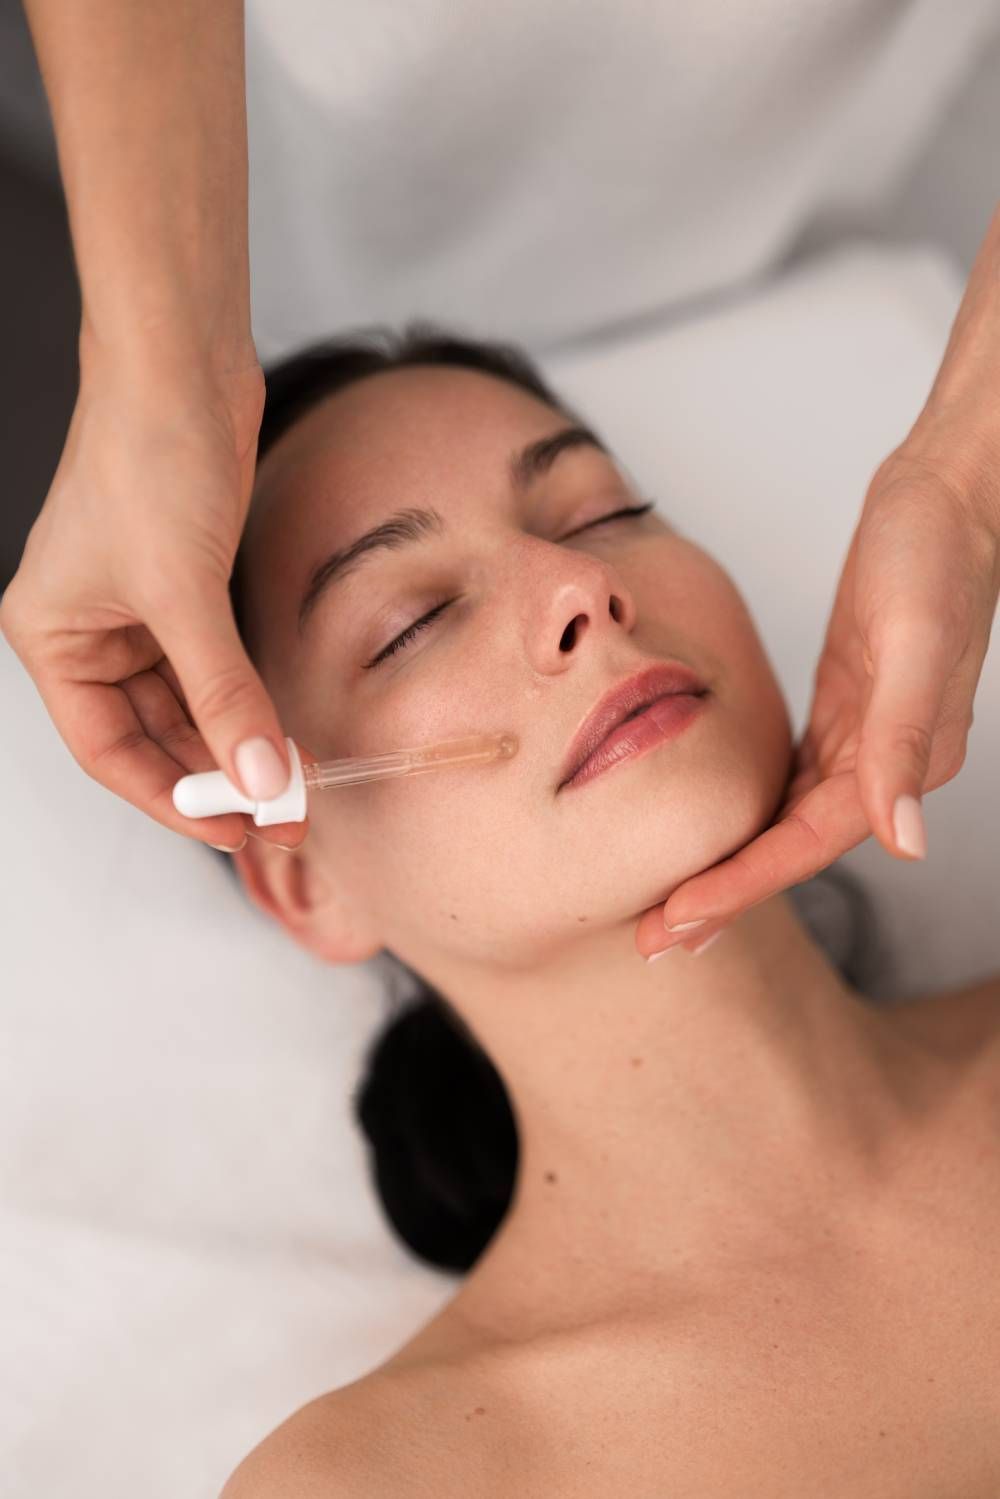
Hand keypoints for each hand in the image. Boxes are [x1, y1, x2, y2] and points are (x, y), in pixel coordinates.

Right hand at [0, 333, 307, 853]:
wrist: (182, 364)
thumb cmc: (148, 457)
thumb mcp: (185, 594)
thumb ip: (226, 693)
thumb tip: (260, 777)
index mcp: (52, 638)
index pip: (108, 751)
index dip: (171, 800)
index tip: (235, 831)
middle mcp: (88, 633)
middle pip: (153, 736)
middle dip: (216, 777)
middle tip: (280, 814)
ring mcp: (138, 614)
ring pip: (189, 707)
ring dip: (238, 743)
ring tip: (293, 783)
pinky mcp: (187, 590)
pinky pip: (216, 669)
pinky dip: (247, 700)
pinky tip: (283, 732)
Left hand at [635, 448, 999, 959]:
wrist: (944, 501)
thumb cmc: (935, 560)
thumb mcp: (915, 645)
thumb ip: (906, 743)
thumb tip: (905, 842)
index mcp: (904, 763)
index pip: (807, 846)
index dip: (741, 887)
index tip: (678, 922)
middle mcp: (884, 765)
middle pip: (790, 850)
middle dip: (723, 897)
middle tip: (654, 941)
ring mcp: (862, 741)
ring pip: (786, 825)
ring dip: (732, 868)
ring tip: (671, 907)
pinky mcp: (842, 712)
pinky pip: (790, 785)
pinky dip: (750, 816)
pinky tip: (712, 834)